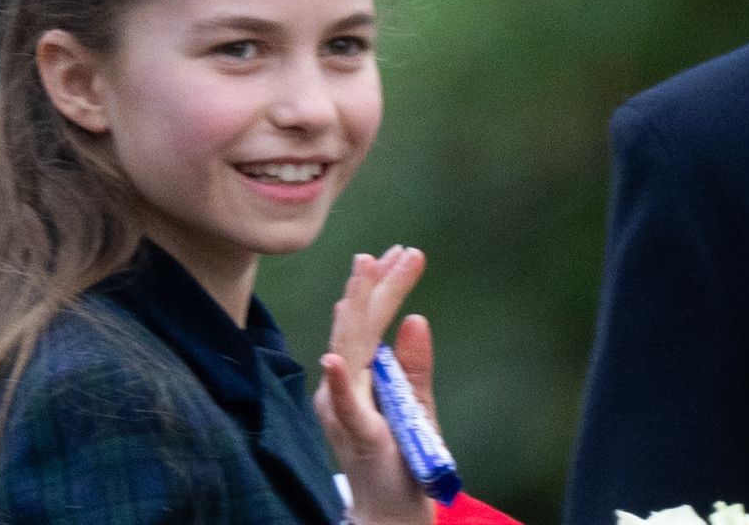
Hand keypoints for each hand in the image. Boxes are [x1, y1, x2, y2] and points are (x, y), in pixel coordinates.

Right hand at [315, 245, 436, 524]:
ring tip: (365, 272)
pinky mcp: (359, 437)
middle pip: (358, 328)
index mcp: (357, 377)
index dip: (384, 286)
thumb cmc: (400, 458)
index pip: (368, 322)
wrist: (389, 513)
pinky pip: (345, 408)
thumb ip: (413, 364)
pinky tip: (332, 360)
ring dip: (358, 312)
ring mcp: (345, 411)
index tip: (403, 251)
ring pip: (349, 353)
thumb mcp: (414, 404)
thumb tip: (416, 317)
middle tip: (394, 249)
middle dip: (376, 286)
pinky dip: (338, 385)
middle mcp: (341, 388)